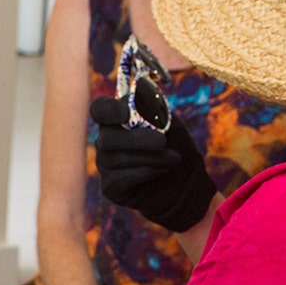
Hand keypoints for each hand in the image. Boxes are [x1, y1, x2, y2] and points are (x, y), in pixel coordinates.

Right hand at [89, 95, 215, 232]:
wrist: (185, 182)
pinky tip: (161, 171)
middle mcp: (106, 141)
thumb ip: (156, 110)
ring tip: (173, 159)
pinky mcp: (110, 187)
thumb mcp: (172, 124)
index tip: (125, 113)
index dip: (108, 110)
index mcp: (117, 121)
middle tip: (162, 142)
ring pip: (117, 159)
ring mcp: (105, 165)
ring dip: (150, 158)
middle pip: (108, 138)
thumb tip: (143, 96)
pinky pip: (121, 178)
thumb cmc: (176, 148)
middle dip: (138, 140)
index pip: (100, 110)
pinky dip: (146, 172)